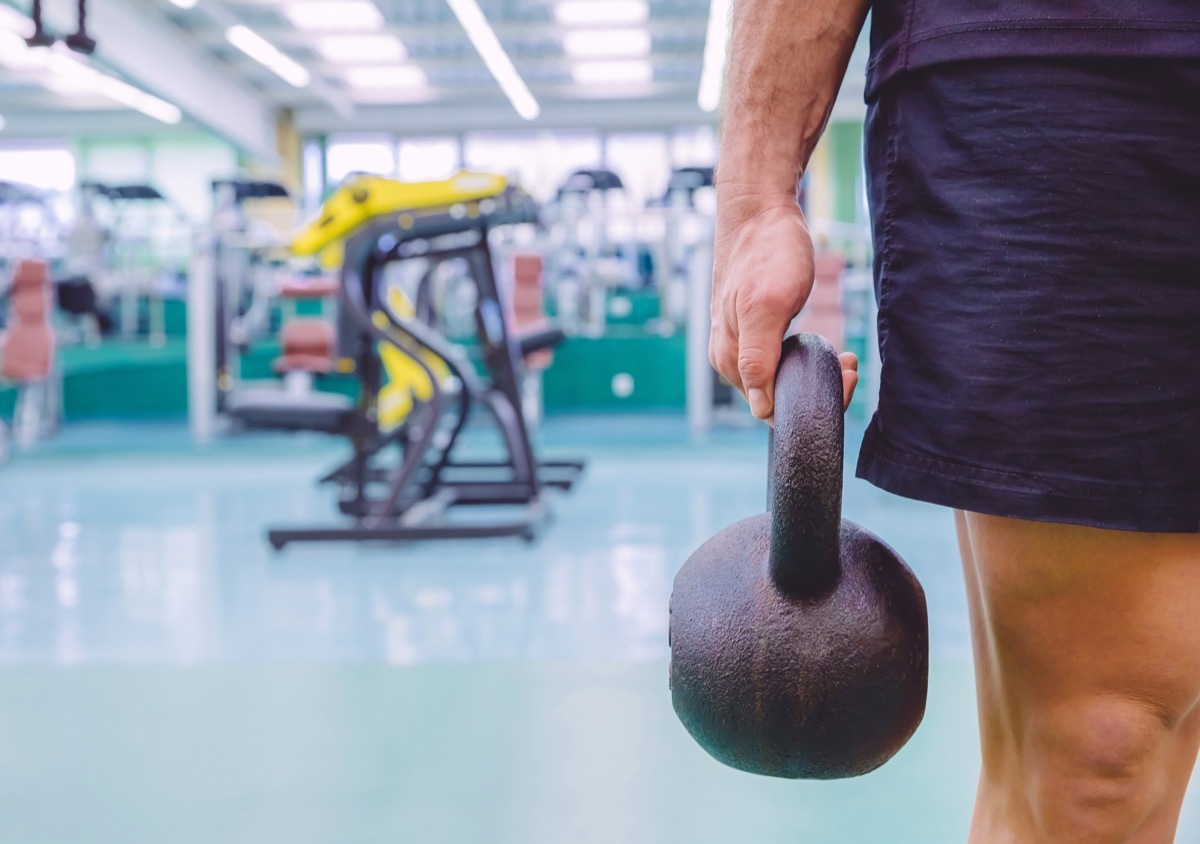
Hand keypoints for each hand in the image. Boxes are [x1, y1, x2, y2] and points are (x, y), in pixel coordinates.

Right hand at [709, 196, 857, 420]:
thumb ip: (758, 358)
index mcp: (731, 360)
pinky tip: (829, 347)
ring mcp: (743, 344)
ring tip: (845, 356)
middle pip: (776, 399)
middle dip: (817, 390)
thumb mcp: (766, 306)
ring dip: (817, 376)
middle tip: (849, 366)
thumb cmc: (765, 253)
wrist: (759, 211)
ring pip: (782, 381)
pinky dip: (809, 361)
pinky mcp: (757, 330)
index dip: (808, 404)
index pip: (769, 410)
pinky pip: (783, 361)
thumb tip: (761, 408)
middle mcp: (733, 358)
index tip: (842, 378)